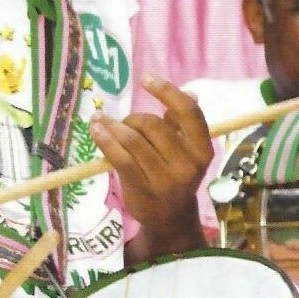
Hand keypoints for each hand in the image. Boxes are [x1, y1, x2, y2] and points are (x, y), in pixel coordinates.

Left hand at [91, 77, 210, 254]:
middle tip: (124, 123)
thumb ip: (184, 126)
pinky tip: (97, 130)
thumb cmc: (176, 176)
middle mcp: (188, 164)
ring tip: (100, 122)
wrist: (170, 219)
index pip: (189, 113)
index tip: (146, 78)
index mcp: (202, 150)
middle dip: (134, 118)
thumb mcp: (187, 152)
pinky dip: (106, 140)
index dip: (168, 91)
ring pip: (134, 140)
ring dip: (113, 126)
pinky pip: (120, 157)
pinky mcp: (142, 188)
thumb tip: (190, 93)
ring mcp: (165, 179)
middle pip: (154, 125)